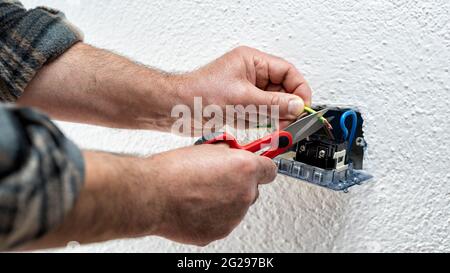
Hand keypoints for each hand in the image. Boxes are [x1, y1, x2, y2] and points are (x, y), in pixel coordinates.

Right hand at [148, 144, 276, 245]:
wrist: (153, 195)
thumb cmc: (173, 172)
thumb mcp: (206, 149)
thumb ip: (227, 154)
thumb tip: (231, 155)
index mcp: (244, 169)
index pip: (270, 170)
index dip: (261, 168)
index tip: (257, 169)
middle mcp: (244, 194)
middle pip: (253, 190)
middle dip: (239, 185)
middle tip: (218, 180)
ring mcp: (234, 216)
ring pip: (237, 207)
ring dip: (225, 201)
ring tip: (200, 194)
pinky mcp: (220, 232)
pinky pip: (223, 222)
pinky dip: (213, 216)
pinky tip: (196, 207)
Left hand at [181, 46, 311, 128]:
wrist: (175, 110)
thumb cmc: (198, 94)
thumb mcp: (242, 99)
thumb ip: (273, 103)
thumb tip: (297, 105)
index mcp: (252, 62)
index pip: (287, 72)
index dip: (299, 90)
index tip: (303, 108)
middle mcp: (250, 75)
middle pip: (282, 90)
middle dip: (285, 107)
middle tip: (288, 121)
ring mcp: (245, 91)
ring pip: (272, 105)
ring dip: (271, 116)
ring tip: (266, 124)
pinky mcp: (240, 106)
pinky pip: (259, 115)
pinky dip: (259, 122)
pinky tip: (249, 124)